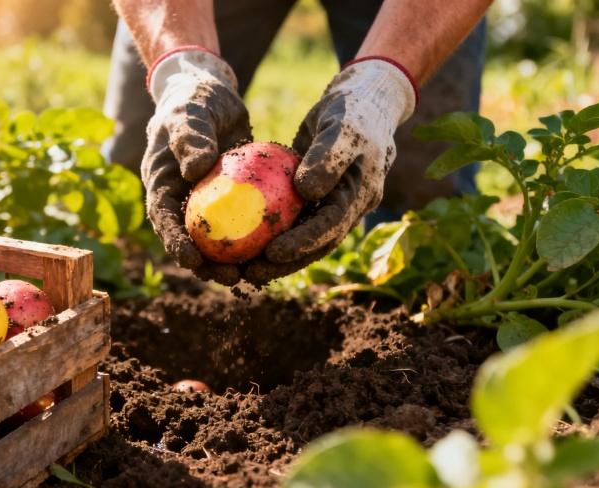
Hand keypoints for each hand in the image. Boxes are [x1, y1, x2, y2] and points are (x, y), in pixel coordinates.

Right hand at [142, 47, 251, 281]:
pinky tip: (278, 250)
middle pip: (191, 241)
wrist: (212, 95)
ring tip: (256, 274)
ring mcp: (205, 204)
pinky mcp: (229, 202)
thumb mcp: (190, 112)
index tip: (192, 261)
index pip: (163, 220)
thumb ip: (189, 137)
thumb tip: (194, 169)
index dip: (175, 244)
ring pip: (218, 240)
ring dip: (233, 261)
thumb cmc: (194, 100)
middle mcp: (180, 201)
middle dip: (208, 265)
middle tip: (231, 276)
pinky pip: (243, 223)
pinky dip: (256, 238)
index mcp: (161, 185)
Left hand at [243, 58, 417, 287]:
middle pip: (315, 245)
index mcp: (360, 195)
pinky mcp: (315, 200)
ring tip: (240, 269)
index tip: (273, 253)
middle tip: (251, 274)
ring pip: (302, 239)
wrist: (361, 102)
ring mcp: (333, 206)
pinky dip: (268, 233)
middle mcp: (348, 208)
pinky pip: (291, 221)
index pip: (330, 226)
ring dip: (274, 258)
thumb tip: (307, 192)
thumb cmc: (350, 110)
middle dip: (284, 264)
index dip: (303, 244)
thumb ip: (328, 157)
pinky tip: (238, 240)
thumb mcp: (341, 126)